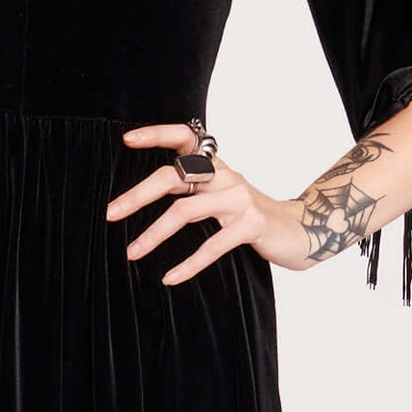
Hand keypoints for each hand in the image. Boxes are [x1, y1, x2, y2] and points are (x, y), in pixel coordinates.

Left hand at [107, 123, 310, 283]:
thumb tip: (145, 195)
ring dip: (153, 234)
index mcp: (217, 165)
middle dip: (138, 195)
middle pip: (174, 175)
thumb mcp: (222, 194)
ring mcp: (239, 199)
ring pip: (185, 211)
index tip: (127, 140)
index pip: (186, 138)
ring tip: (132, 252)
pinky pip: (212, 245)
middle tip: (111, 213)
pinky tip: (170, 278)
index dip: (157, 134)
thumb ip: (194, 189)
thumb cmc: (251, 216)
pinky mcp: (251, 224)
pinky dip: (188, 264)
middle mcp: (226, 176)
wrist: (300, 231)